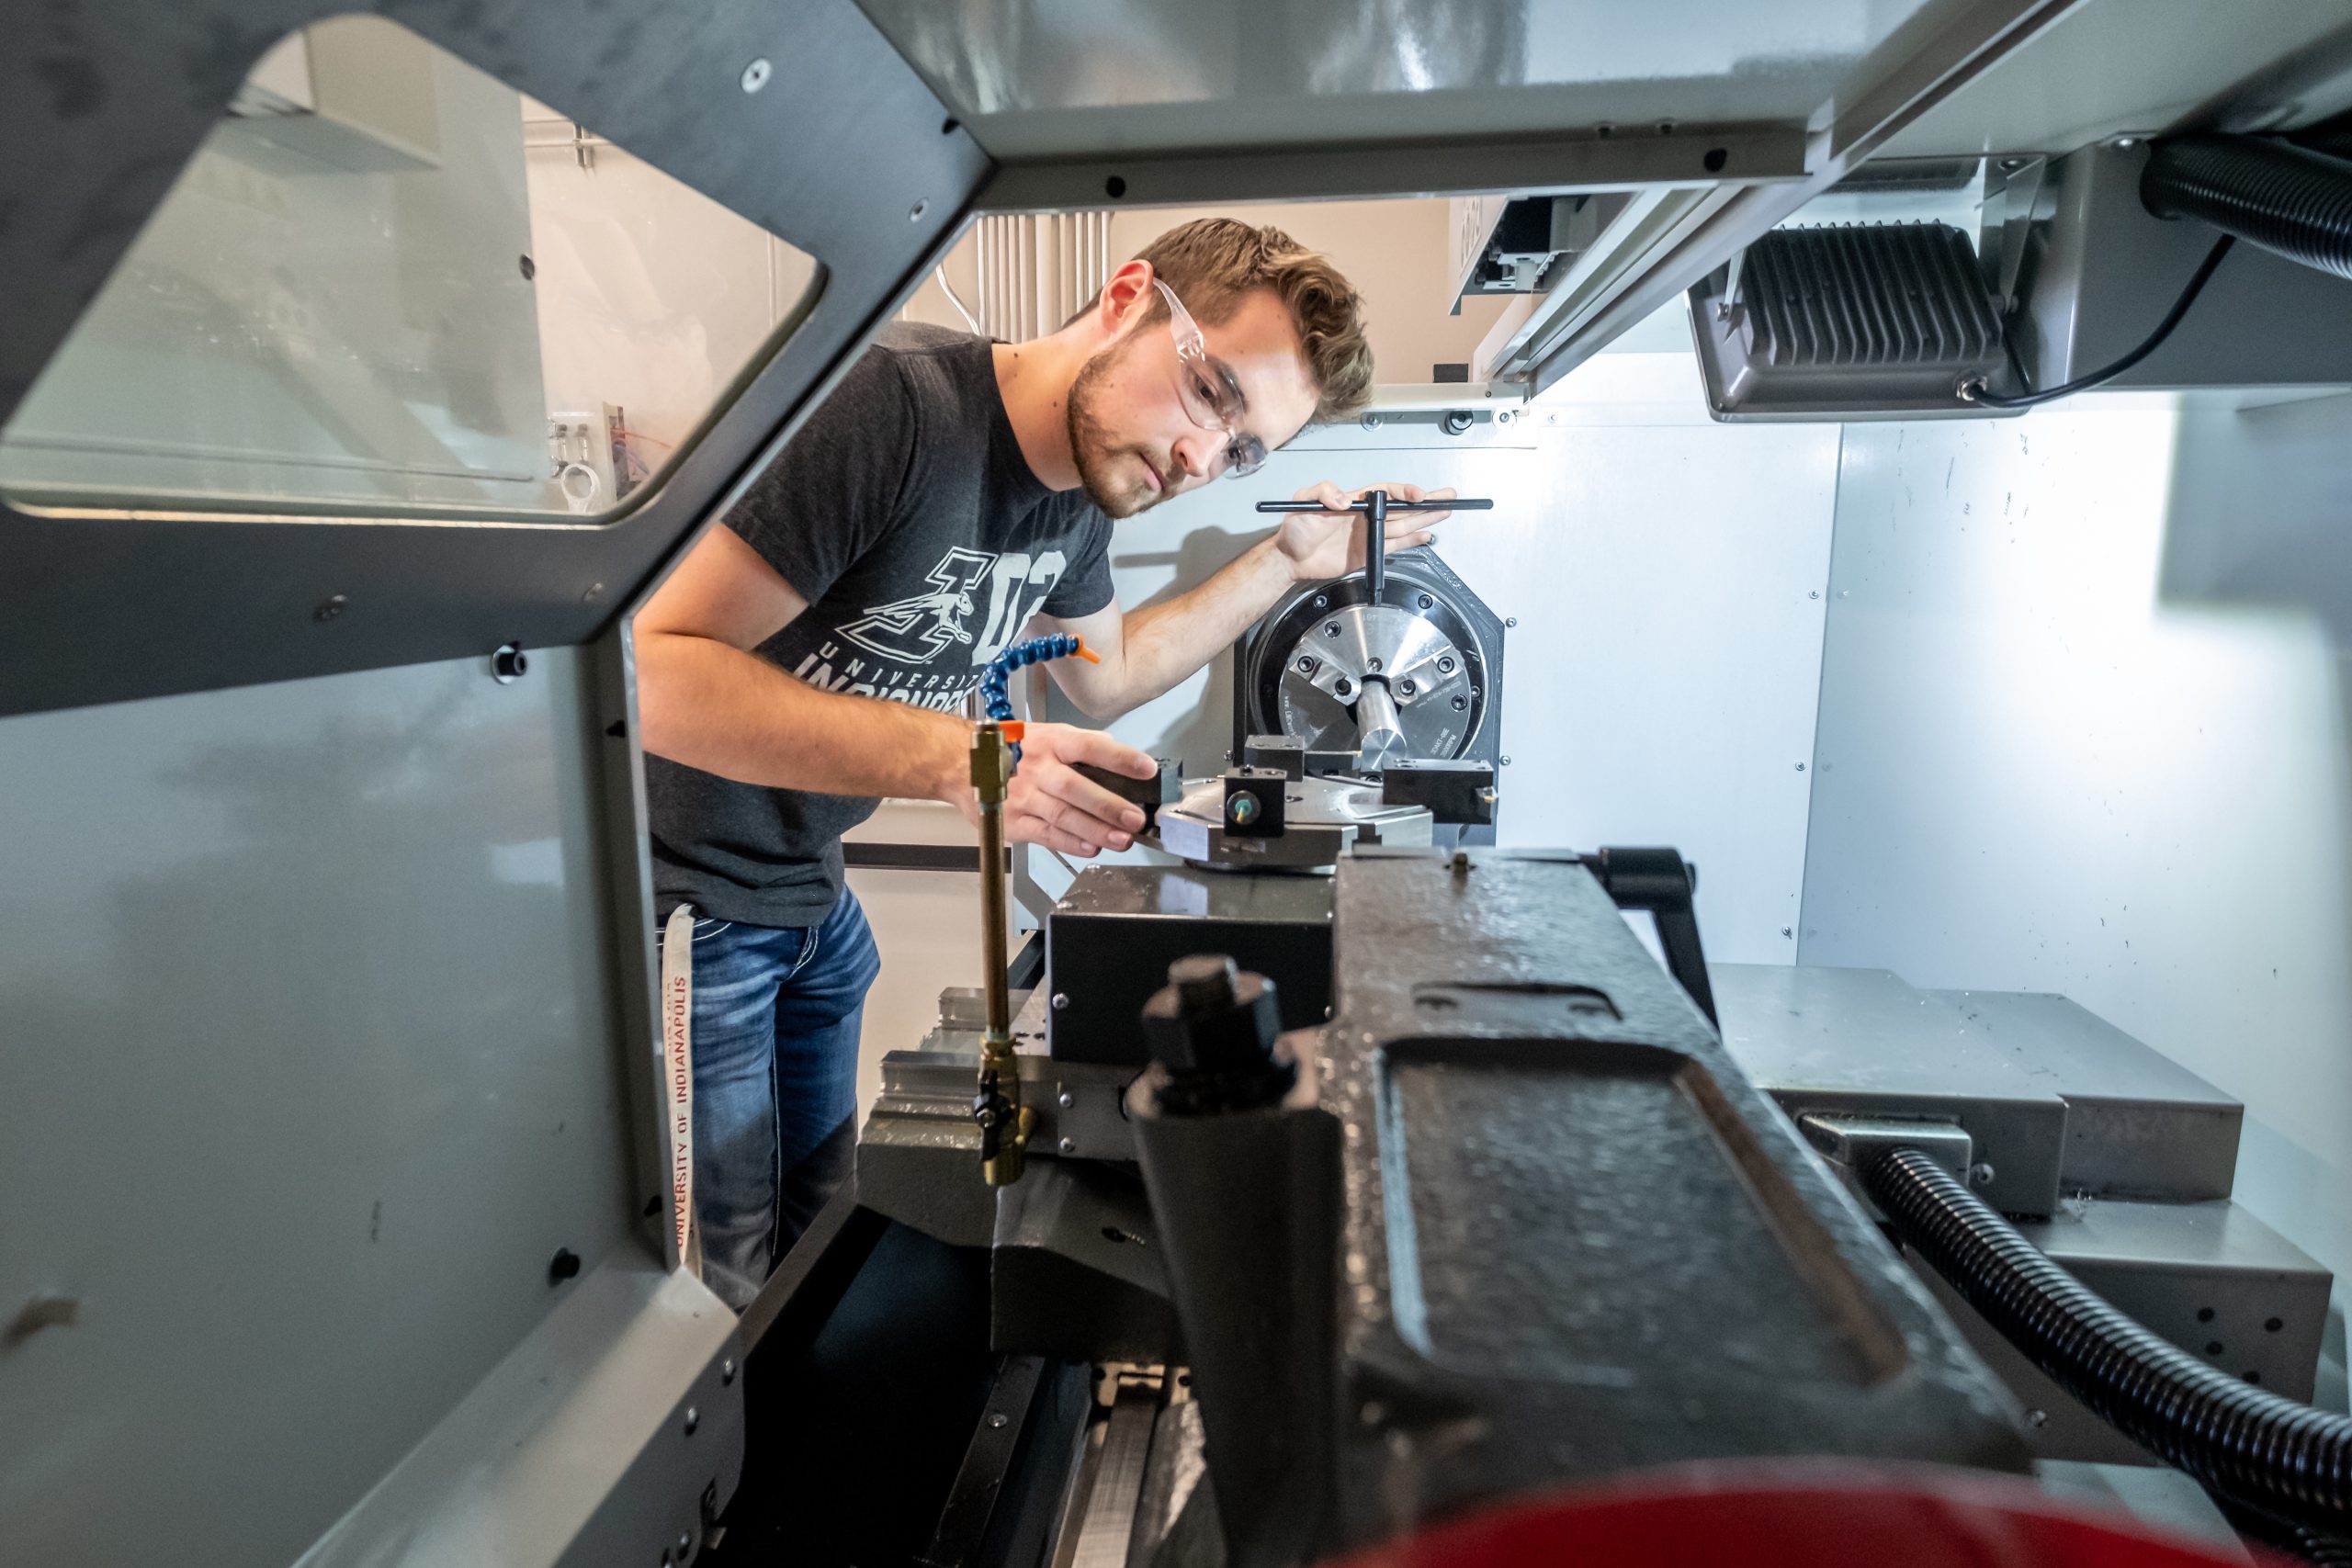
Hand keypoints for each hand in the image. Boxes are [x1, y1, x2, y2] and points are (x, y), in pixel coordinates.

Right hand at [957, 722, 1156, 857]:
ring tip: (1122, 839)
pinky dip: (1070, 842)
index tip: (1146, 769)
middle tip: (1136, 819)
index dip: (1119, 758)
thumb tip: (1119, 751)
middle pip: (1075, 787)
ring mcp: (1023, 796)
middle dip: (1108, 805)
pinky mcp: (1014, 821)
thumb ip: (1083, 744)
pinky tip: (1091, 847)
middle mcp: (1036, 767)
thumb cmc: (1011, 748)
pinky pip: (1046, 834)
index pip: (1090, 746)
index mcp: (1050, 742)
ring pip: (1062, 815)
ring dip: (1095, 829)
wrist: (962, 763)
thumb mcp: (1047, 734)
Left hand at [1273, 481, 1456, 582]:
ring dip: (1425, 518)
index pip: (1385, 493)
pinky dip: (1411, 541)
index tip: (1417, 495)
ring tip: (1445, 510)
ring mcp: (1369, 534)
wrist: (1289, 558)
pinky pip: (1395, 545)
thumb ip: (1322, 494)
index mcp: (1354, 501)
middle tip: (1448, 496)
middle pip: (1402, 507)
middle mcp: (1365, 516)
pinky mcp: (1369, 553)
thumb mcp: (1302, 502)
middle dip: (1426, 501)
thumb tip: (1344, 498)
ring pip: (1404, 524)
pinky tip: (1426, 535)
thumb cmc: (1294, 528)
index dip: (1403, 493)